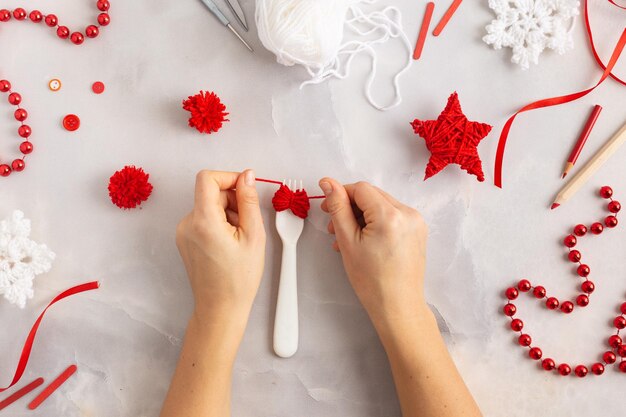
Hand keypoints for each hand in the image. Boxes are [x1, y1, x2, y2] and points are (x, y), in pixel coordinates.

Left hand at [176, 170, 265, 325]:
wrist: (221, 308)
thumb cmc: (238, 279)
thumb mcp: (254, 236)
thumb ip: (249, 201)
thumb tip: (247, 176)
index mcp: (203, 221)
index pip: (207, 178)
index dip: (229, 177)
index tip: (245, 187)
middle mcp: (187, 224)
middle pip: (210, 193)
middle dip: (232, 201)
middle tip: (248, 224)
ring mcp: (184, 232)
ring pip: (208, 206)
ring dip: (228, 213)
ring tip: (239, 238)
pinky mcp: (185, 239)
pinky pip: (204, 219)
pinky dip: (219, 224)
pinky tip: (230, 243)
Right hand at [318, 179, 427, 326]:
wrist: (398, 306)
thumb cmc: (373, 281)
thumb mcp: (348, 241)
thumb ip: (338, 208)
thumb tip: (328, 183)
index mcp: (391, 215)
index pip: (361, 189)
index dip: (340, 194)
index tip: (327, 205)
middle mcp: (408, 214)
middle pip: (372, 195)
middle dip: (350, 206)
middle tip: (332, 224)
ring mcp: (416, 222)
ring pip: (381, 205)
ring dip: (361, 215)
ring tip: (345, 236)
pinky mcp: (417, 230)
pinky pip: (392, 216)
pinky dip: (375, 222)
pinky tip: (362, 239)